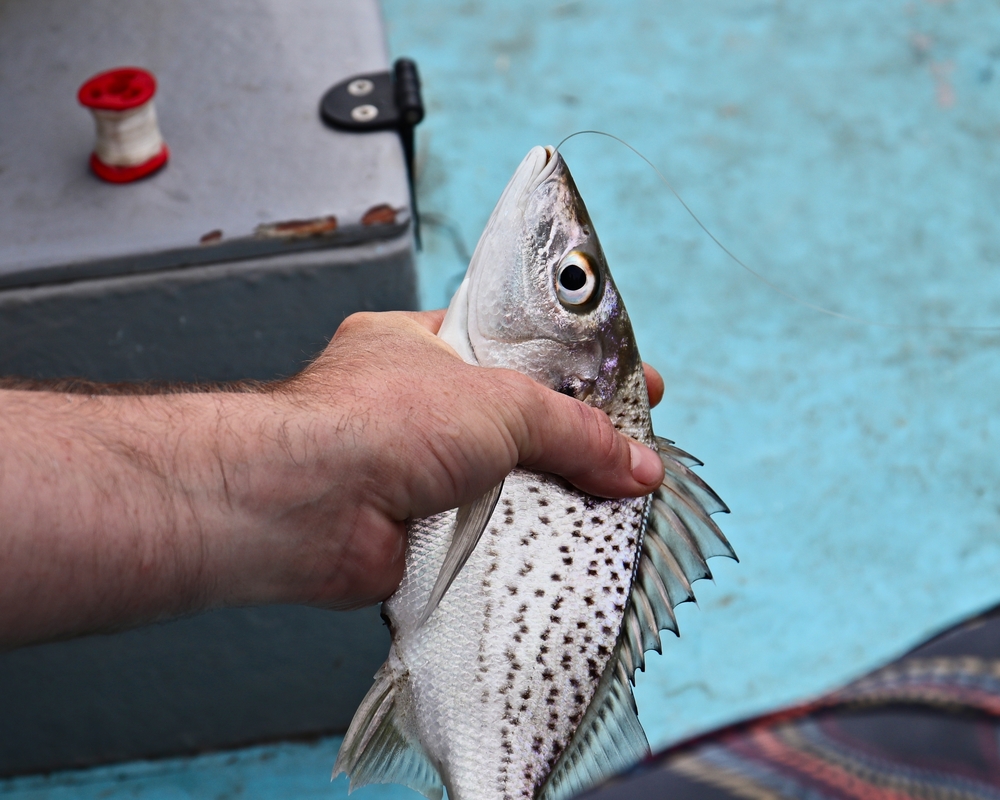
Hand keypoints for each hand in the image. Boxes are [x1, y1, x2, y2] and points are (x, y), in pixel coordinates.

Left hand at [251, 310, 665, 609]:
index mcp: (423, 346)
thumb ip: (576, 430)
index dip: (575, 366)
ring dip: (548, 495)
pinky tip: (561, 547)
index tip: (630, 381)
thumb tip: (638, 464)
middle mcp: (415, 405)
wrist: (308, 505)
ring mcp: (413, 470)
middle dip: (570, 438)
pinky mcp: (417, 530)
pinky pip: (487, 535)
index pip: (515, 348)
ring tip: (611, 503)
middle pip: (516, 420)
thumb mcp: (503, 402)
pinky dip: (520, 543)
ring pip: (505, 481)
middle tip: (631, 452)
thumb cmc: (378, 421)